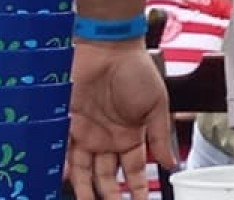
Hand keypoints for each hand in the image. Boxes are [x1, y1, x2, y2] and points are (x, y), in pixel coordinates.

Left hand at [68, 41, 175, 199]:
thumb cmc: (136, 71)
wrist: (108, 48)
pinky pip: (62, 153)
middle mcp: (107, 139)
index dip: (138, 188)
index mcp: (131, 135)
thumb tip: (171, 163)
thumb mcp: (156, 105)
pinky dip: (62, 169)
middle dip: (110, 195)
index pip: (135, 170)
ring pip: (84, 171)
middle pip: (107, 176)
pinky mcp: (67, 125)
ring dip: (85, 190)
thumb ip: (160, 136)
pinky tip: (65, 183)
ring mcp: (86, 134)